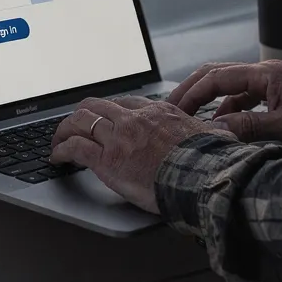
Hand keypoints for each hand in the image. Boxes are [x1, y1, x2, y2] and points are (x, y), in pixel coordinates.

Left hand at [49, 95, 226, 212]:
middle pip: (96, 106)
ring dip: (64, 130)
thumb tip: (224, 134)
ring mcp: (119, 138)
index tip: (105, 118)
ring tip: (57, 140)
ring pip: (79, 121)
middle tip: (73, 125)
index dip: (110, 110)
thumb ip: (208, 132)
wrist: (203, 178)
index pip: (126, 103)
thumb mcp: (212, 137)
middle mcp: (134, 120)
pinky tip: (56, 157)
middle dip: (80, 115)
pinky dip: (61, 150)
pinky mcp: (108, 161)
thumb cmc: (211, 163)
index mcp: (158, 112)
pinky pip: (75, 148)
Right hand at [167, 59, 281, 147]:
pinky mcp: (280, 95)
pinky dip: (228, 110)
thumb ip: (248, 126)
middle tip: (171, 110)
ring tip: (192, 122)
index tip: (172, 110)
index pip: (216, 77)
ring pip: (231, 87)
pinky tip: (223, 128)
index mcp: (266, 74)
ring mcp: (274, 83)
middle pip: (218, 74)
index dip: (191, 93)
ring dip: (210, 102)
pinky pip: (245, 98)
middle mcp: (267, 73)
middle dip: (193, 91)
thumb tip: (213, 129)